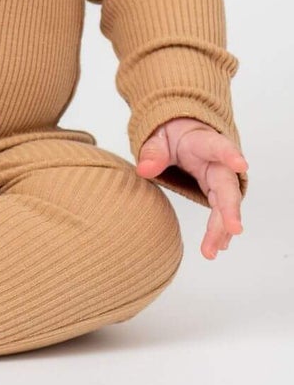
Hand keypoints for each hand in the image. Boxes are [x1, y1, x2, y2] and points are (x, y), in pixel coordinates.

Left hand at [136, 117, 247, 258]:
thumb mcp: (158, 136)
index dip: (229, 155)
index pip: (217, 147)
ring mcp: (219, 179)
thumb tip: (144, 170)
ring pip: (225, 204)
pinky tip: (218, 246)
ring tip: (212, 250)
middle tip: (234, 229)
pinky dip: (219, 229)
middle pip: (227, 186)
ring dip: (221, 228)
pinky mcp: (216, 191)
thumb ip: (153, 151)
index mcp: (203, 142)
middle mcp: (217, 163)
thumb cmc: (172, 134)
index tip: (241, 164)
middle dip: (230, 208)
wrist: (183, 135)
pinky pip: (220, 211)